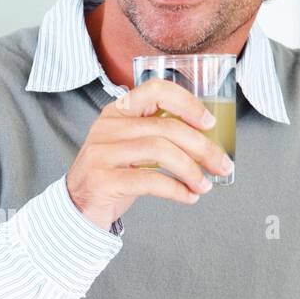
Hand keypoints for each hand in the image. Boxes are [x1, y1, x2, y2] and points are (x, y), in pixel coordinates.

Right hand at [65, 77, 234, 231]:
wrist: (77, 207)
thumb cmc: (113, 175)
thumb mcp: (131, 146)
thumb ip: (158, 135)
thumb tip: (208, 140)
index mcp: (118, 112)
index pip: (156, 90)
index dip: (187, 103)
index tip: (209, 122)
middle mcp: (108, 127)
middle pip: (166, 127)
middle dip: (203, 147)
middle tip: (222, 164)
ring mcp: (102, 153)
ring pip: (160, 151)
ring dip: (191, 170)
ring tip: (205, 185)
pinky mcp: (103, 180)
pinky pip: (149, 180)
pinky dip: (176, 190)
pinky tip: (188, 197)